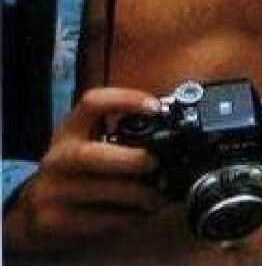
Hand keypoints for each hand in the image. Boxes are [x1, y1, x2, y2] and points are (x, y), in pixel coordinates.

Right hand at [4, 88, 166, 255]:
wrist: (32, 210)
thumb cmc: (74, 171)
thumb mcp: (87, 144)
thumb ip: (119, 134)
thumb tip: (169, 129)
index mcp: (70, 130)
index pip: (92, 103)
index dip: (124, 100)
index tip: (155, 107)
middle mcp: (57, 157)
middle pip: (89, 155)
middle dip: (129, 160)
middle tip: (155, 164)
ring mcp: (51, 190)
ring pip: (96, 190)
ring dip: (135, 193)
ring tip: (157, 195)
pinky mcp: (53, 221)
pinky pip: (95, 219)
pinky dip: (124, 216)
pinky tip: (139, 213)